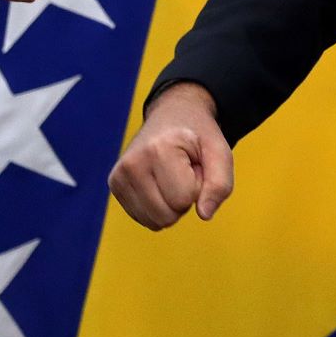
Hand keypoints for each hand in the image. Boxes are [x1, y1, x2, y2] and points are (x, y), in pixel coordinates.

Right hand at [108, 82, 233, 229]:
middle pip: (166, 216)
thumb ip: (220, 185)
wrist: (171, 115)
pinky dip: (157, 207)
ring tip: (172, 176)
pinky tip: (159, 182)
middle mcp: (132, 163)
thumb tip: (204, 215)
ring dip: (170, 205)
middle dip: (183, 199)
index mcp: (158, 149)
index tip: (193, 165)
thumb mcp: (220, 152)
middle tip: (183, 172)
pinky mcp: (115, 185)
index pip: (183, 199)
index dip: (197, 186)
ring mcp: (119, 175)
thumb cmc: (197, 135)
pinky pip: (144, 219)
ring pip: (154, 222)